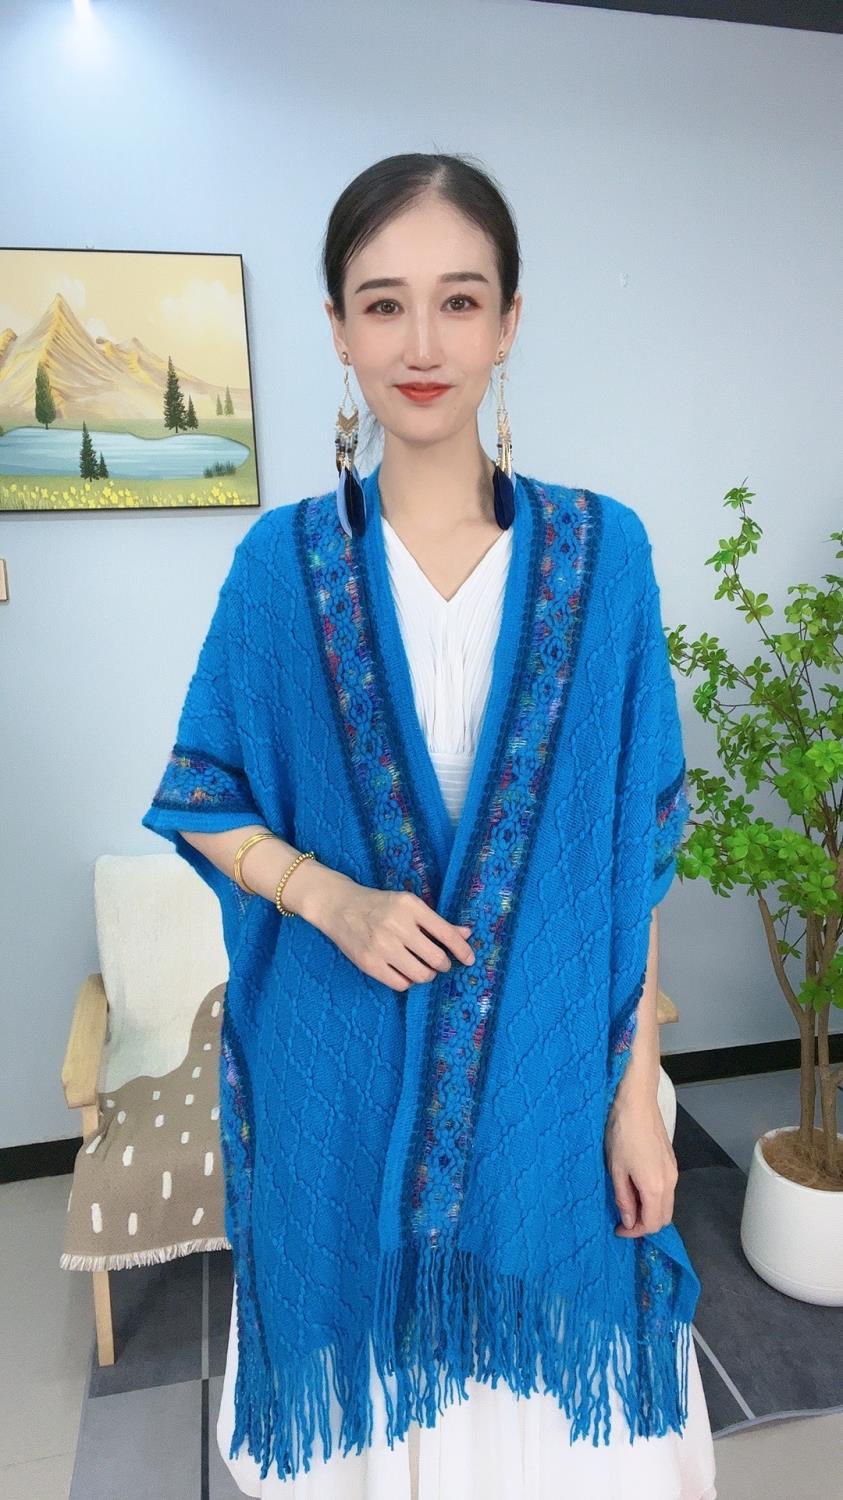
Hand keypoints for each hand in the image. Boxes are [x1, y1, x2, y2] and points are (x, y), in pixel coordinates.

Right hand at [313, 876, 474, 991]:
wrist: (340, 907)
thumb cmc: (380, 905)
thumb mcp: (409, 905)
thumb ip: (437, 922)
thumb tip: (466, 934)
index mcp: (410, 907)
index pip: (446, 934)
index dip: (462, 950)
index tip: (470, 959)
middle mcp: (397, 926)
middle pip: (436, 959)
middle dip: (443, 964)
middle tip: (439, 962)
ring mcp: (382, 946)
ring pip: (421, 975)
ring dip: (427, 974)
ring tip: (422, 967)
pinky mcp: (369, 963)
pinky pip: (401, 984)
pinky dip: (408, 981)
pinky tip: (404, 971)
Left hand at [604, 1096, 678, 1237]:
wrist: (637, 1102)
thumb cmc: (622, 1134)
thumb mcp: (616, 1169)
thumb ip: (624, 1199)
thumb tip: (629, 1222)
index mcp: (656, 1187)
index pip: (652, 1224)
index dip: (635, 1232)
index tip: (618, 1229)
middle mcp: (671, 1183)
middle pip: (664, 1218)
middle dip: (644, 1224)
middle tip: (623, 1219)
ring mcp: (674, 1171)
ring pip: (667, 1204)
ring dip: (650, 1211)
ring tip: (628, 1203)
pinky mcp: (672, 1162)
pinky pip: (667, 1190)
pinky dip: (654, 1198)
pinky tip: (637, 1187)